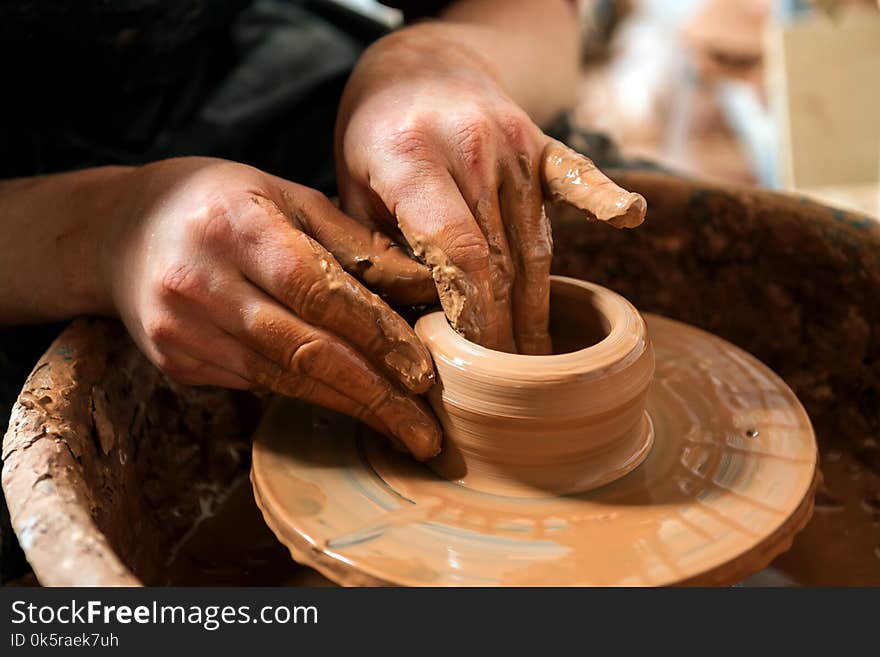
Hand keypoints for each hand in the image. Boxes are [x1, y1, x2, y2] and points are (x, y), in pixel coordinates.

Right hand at [99, 157, 441, 458]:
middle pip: (304, 350)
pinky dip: (307, 394)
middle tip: (426, 433)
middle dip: (375, 396)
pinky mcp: (175, 362)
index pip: (320, 292)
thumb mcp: (286, 196)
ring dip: (349, 406)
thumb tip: (422, 287)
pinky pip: (256, 384)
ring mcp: (182, 330)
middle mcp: (201, 283)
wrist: (118, 230)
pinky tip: (346, 402)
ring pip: (283, 379)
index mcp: (236, 228)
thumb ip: (353, 242)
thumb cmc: (219, 202)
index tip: (425, 375)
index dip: (378, 337)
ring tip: (401, 429)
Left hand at [336, 29, 645, 354]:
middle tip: (509, 384)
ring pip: (534, 240)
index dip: (472, 310)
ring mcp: (513, 141)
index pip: (456, 249)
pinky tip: (630, 217)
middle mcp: (471, 146)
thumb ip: (377, 248)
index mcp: (412, 157)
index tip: (477, 359)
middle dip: (505, 327)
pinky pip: (578, 176)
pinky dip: (604, 198)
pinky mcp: (541, 143)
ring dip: (537, 304)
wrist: (419, 65)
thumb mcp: (352, 188)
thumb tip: (408, 318)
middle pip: (501, 256)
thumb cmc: (377, 139)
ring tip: (540, 358)